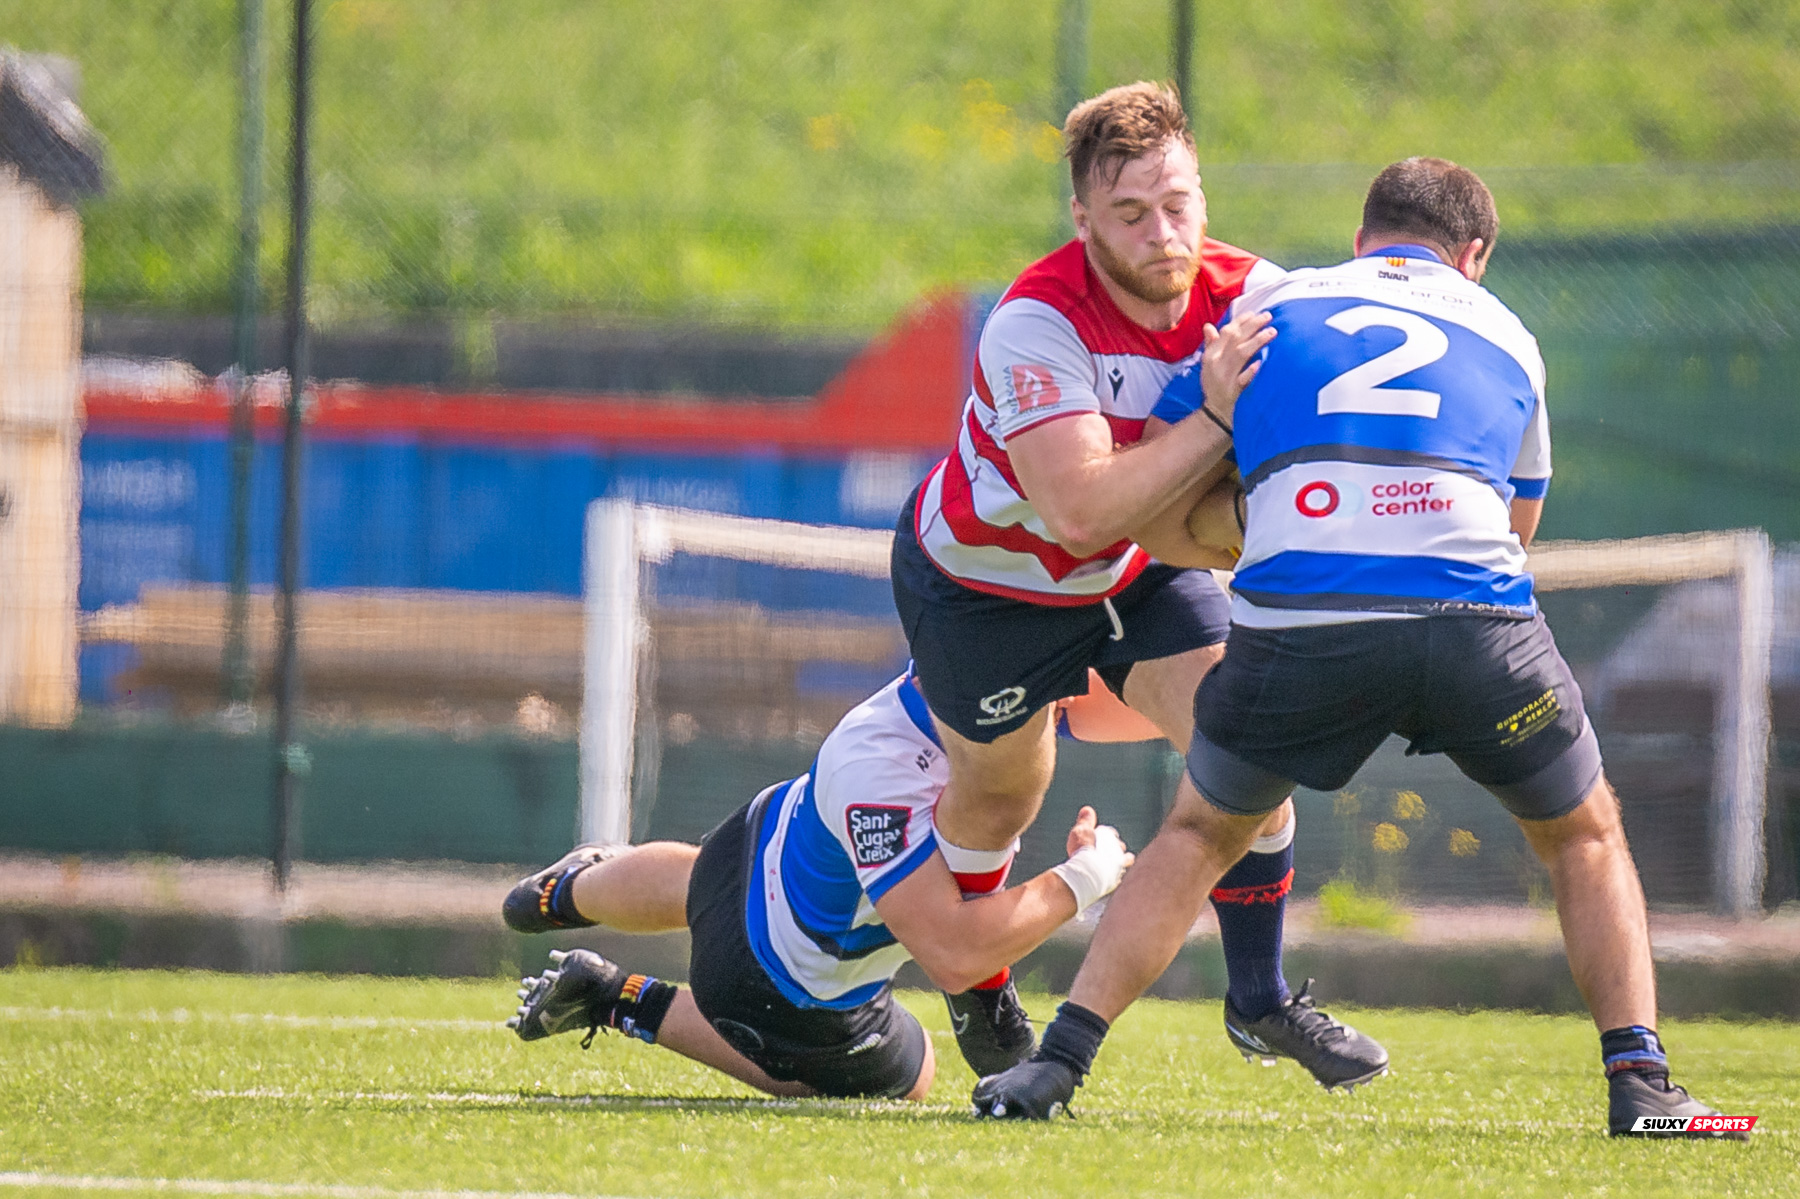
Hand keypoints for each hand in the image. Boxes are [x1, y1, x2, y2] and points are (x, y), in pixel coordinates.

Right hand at [1053, 808, 1133, 912]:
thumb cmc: (1082, 850)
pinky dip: (1117, 878)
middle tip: (1114, 851)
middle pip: (1120, 847)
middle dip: (1117, 849)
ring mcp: (1119, 866)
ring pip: (1125, 862)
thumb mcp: (1081, 831)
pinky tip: (1115, 880)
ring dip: (1123, 862)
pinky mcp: (1116, 881)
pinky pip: (1119, 879)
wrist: (1086, 873)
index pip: (1111, 834)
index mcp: (1109, 837)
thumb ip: (1085, 821)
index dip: (1107, 836)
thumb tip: (1088, 809)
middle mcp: (1117, 850)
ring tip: (1122, 864)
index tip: (1105, 839)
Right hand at [1199, 310, 1275, 426]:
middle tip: (1269, 316)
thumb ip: (1211, 344)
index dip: (1241, 320)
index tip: (1255, 313)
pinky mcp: (1232, 391)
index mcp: (1210, 355)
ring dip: (1257, 341)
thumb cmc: (1214, 385)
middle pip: (1235, 338)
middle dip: (1253, 325)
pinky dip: (1251, 371)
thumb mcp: (1208, 364)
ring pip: (1241, 354)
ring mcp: (1225, 377)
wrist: (1214, 412)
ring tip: (1273, 332)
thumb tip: (1208, 326)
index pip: (1226, 332)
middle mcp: (1217, 363)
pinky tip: (1261, 363)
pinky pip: (1242, 379)